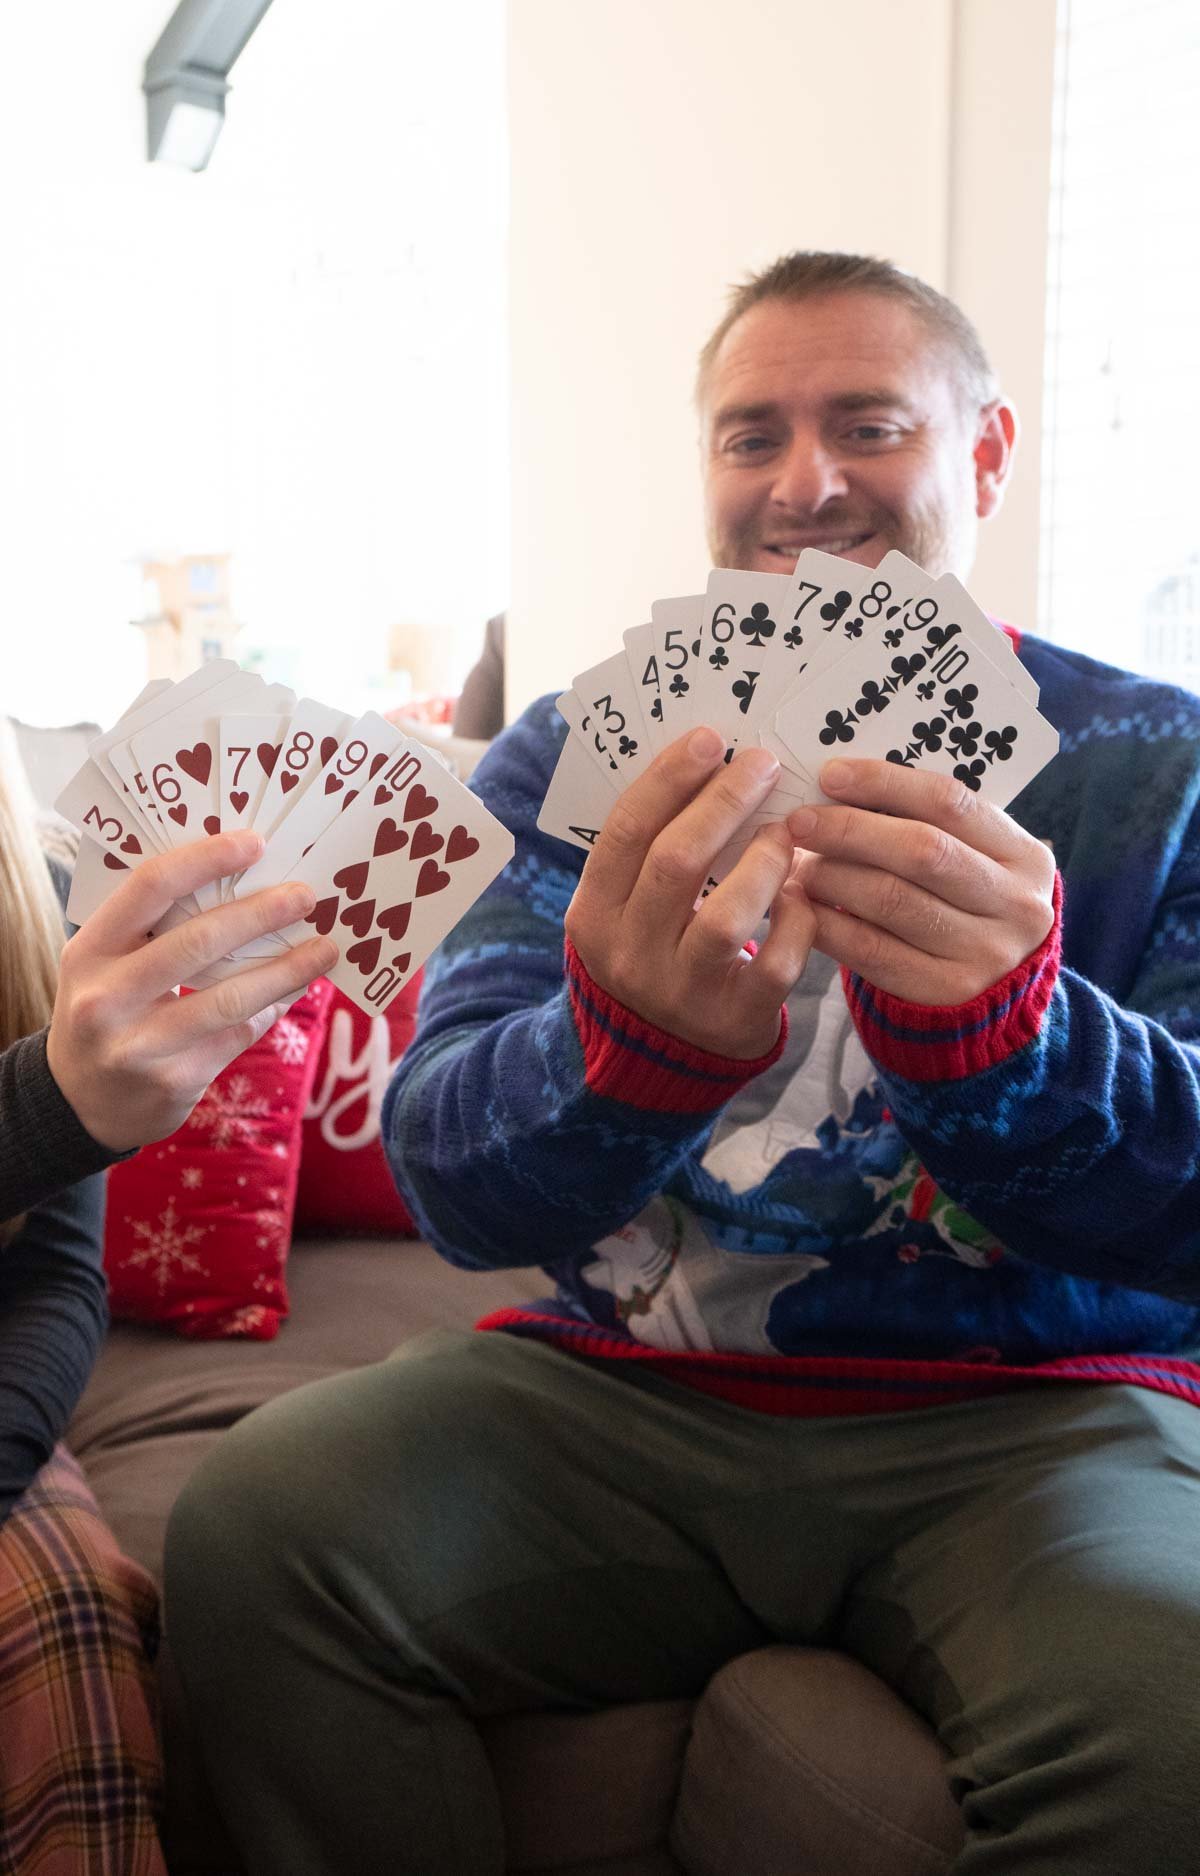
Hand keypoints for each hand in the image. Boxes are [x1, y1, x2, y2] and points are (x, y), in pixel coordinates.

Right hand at [47, 830, 337, 1152]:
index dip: (206, 859)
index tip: (255, 843)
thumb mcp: (105, 964)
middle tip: (306, 895)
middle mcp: (107, 997)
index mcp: (90, 951)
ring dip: (288, 969)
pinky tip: (295, 989)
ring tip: (325, 949)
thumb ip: (152, 927)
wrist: (81, 1103)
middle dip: (262, 914)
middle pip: (200, 942)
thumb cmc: (106, 1011)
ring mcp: (140, 1045)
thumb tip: (241, 879)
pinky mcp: (175, 1081)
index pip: (150, 888)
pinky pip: (239, 1034)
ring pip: (231, 997)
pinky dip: (273, 1007)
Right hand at [563, 727, 815, 1059]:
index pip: (627, 831)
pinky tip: (803, 895)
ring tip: (783, 832)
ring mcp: (681, 990)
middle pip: (676, 863)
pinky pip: (775, 963)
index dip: (670, 779)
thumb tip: (705, 761)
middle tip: (762, 765)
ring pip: (726, 918)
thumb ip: (650, 849)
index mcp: (593, 913)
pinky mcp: (733, 1018)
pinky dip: (796, 921)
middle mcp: (630, 953)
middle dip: (724, 803)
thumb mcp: (624, 906)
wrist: (653, 1058)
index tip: (711, 739)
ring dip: (763, 862)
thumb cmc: (650, 950)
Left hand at [787, 758, 1055, 1005]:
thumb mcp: (972, 858)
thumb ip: (924, 824)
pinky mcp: (945, 991)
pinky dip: (826, 923)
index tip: (830, 776)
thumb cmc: (966, 903)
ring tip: (797, 865)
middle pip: (920, 851)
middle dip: (848, 830)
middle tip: (799, 822)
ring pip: (890, 900)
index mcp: (1024, 856)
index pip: (950, 802)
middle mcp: (1015, 905)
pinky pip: (871, 950)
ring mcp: (984, 953)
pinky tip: (801, 907)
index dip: (885, 783)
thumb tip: (838, 786)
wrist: (995, 989)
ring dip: (831, 876)